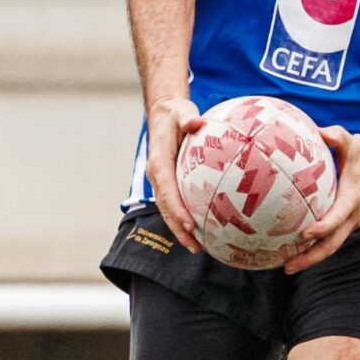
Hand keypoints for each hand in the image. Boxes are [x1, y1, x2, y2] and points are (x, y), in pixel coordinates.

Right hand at [146, 95, 206, 251]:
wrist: (164, 114)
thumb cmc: (176, 114)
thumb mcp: (182, 112)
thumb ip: (188, 118)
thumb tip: (196, 122)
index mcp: (159, 162)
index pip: (167, 191)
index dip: (177, 210)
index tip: (190, 225)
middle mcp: (157, 175)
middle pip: (166, 208)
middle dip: (179, 229)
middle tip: (195, 246)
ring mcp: (161, 180)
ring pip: (168, 209)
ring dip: (180, 229)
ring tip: (197, 248)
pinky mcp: (168, 182)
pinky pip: (174, 203)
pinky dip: (184, 218)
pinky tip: (201, 230)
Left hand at [284, 126, 359, 273]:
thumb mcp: (350, 142)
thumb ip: (335, 136)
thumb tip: (317, 131)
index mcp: (353, 197)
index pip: (338, 216)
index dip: (323, 227)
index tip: (306, 232)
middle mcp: (353, 215)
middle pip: (333, 243)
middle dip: (311, 257)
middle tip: (289, 265)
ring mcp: (350, 223)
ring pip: (331, 246)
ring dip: (310, 259)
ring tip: (286, 266)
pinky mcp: (346, 225)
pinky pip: (330, 241)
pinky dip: (314, 250)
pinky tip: (293, 253)